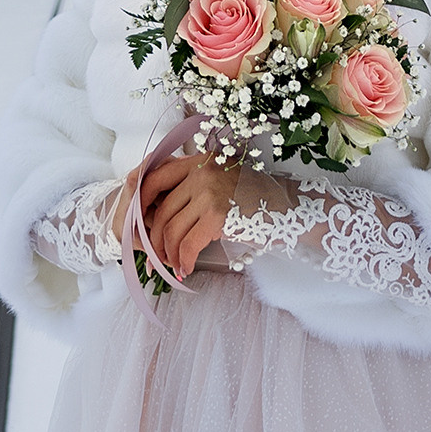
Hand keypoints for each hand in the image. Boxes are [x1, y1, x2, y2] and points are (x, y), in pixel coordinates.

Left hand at [139, 152, 289, 280]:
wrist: (292, 209)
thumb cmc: (259, 201)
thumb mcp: (224, 182)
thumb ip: (196, 187)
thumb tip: (160, 212)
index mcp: (199, 161)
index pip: (156, 178)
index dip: (141, 203)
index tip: (138, 225)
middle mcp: (201, 171)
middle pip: (162, 209)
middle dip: (154, 239)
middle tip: (156, 259)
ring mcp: (209, 192)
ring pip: (171, 229)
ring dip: (169, 254)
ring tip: (173, 267)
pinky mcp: (217, 215)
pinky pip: (188, 243)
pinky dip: (184, 260)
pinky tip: (186, 270)